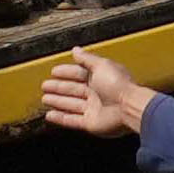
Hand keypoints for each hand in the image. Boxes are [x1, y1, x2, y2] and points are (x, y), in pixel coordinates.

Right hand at [31, 47, 154, 143]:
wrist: (129, 107)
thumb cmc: (118, 84)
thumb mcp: (101, 65)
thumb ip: (87, 59)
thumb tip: (75, 50)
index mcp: (100, 77)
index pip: (79, 73)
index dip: (66, 72)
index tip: (53, 71)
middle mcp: (97, 93)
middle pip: (73, 89)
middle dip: (58, 87)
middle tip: (45, 85)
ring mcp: (94, 109)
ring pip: (71, 104)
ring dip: (57, 102)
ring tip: (44, 99)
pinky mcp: (91, 123)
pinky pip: (72, 120)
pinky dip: (60, 118)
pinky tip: (49, 115)